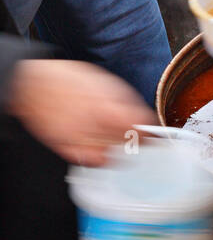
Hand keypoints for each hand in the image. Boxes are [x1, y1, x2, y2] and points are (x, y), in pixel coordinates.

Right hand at [6, 59, 154, 166]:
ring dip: (117, 150)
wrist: (32, 83)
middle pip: (126, 144)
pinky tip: (100, 149)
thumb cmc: (67, 79)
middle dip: (135, 141)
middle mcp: (93, 125)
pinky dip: (98, 158)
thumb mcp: (103, 81)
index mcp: (106, 107)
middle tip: (137, 138)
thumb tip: (141, 117)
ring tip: (117, 141)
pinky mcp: (64, 146)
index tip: (153, 134)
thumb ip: (123, 101)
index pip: (140, 129)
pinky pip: (88, 160)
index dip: (150, 133)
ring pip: (110, 155)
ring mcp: (77, 138)